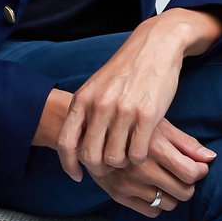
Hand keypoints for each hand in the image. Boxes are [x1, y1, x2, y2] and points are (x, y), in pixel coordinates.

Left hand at [56, 8, 221, 181]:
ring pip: (114, 159)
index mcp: (83, 98)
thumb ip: (86, 111)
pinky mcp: (147, 115)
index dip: (69, 165)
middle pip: (90, 156)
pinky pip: (137, 154)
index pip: (66, 142)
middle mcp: (100, 105)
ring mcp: (123, 111)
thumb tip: (77, 145)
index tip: (78, 175)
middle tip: (109, 166)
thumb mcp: (97, 86)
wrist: (155, 45)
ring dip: (121, 163)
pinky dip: (138, 157)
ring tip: (127, 155)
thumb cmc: (126, 70)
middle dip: (99, 168)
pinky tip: (141, 148)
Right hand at [89, 118, 214, 217]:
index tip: (198, 167)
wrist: (89, 130)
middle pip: (183, 192)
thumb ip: (185, 143)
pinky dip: (156, 202)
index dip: (200, 171)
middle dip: (188, 184)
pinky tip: (152, 187)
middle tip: (184, 174)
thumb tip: (211, 158)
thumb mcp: (158, 124)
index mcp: (153, 146)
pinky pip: (151, 211)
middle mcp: (140, 167)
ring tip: (167, 179)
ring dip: (172, 194)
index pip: (191, 173)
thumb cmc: (129, 123)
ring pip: (169, 203)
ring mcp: (128, 183)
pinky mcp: (118, 195)